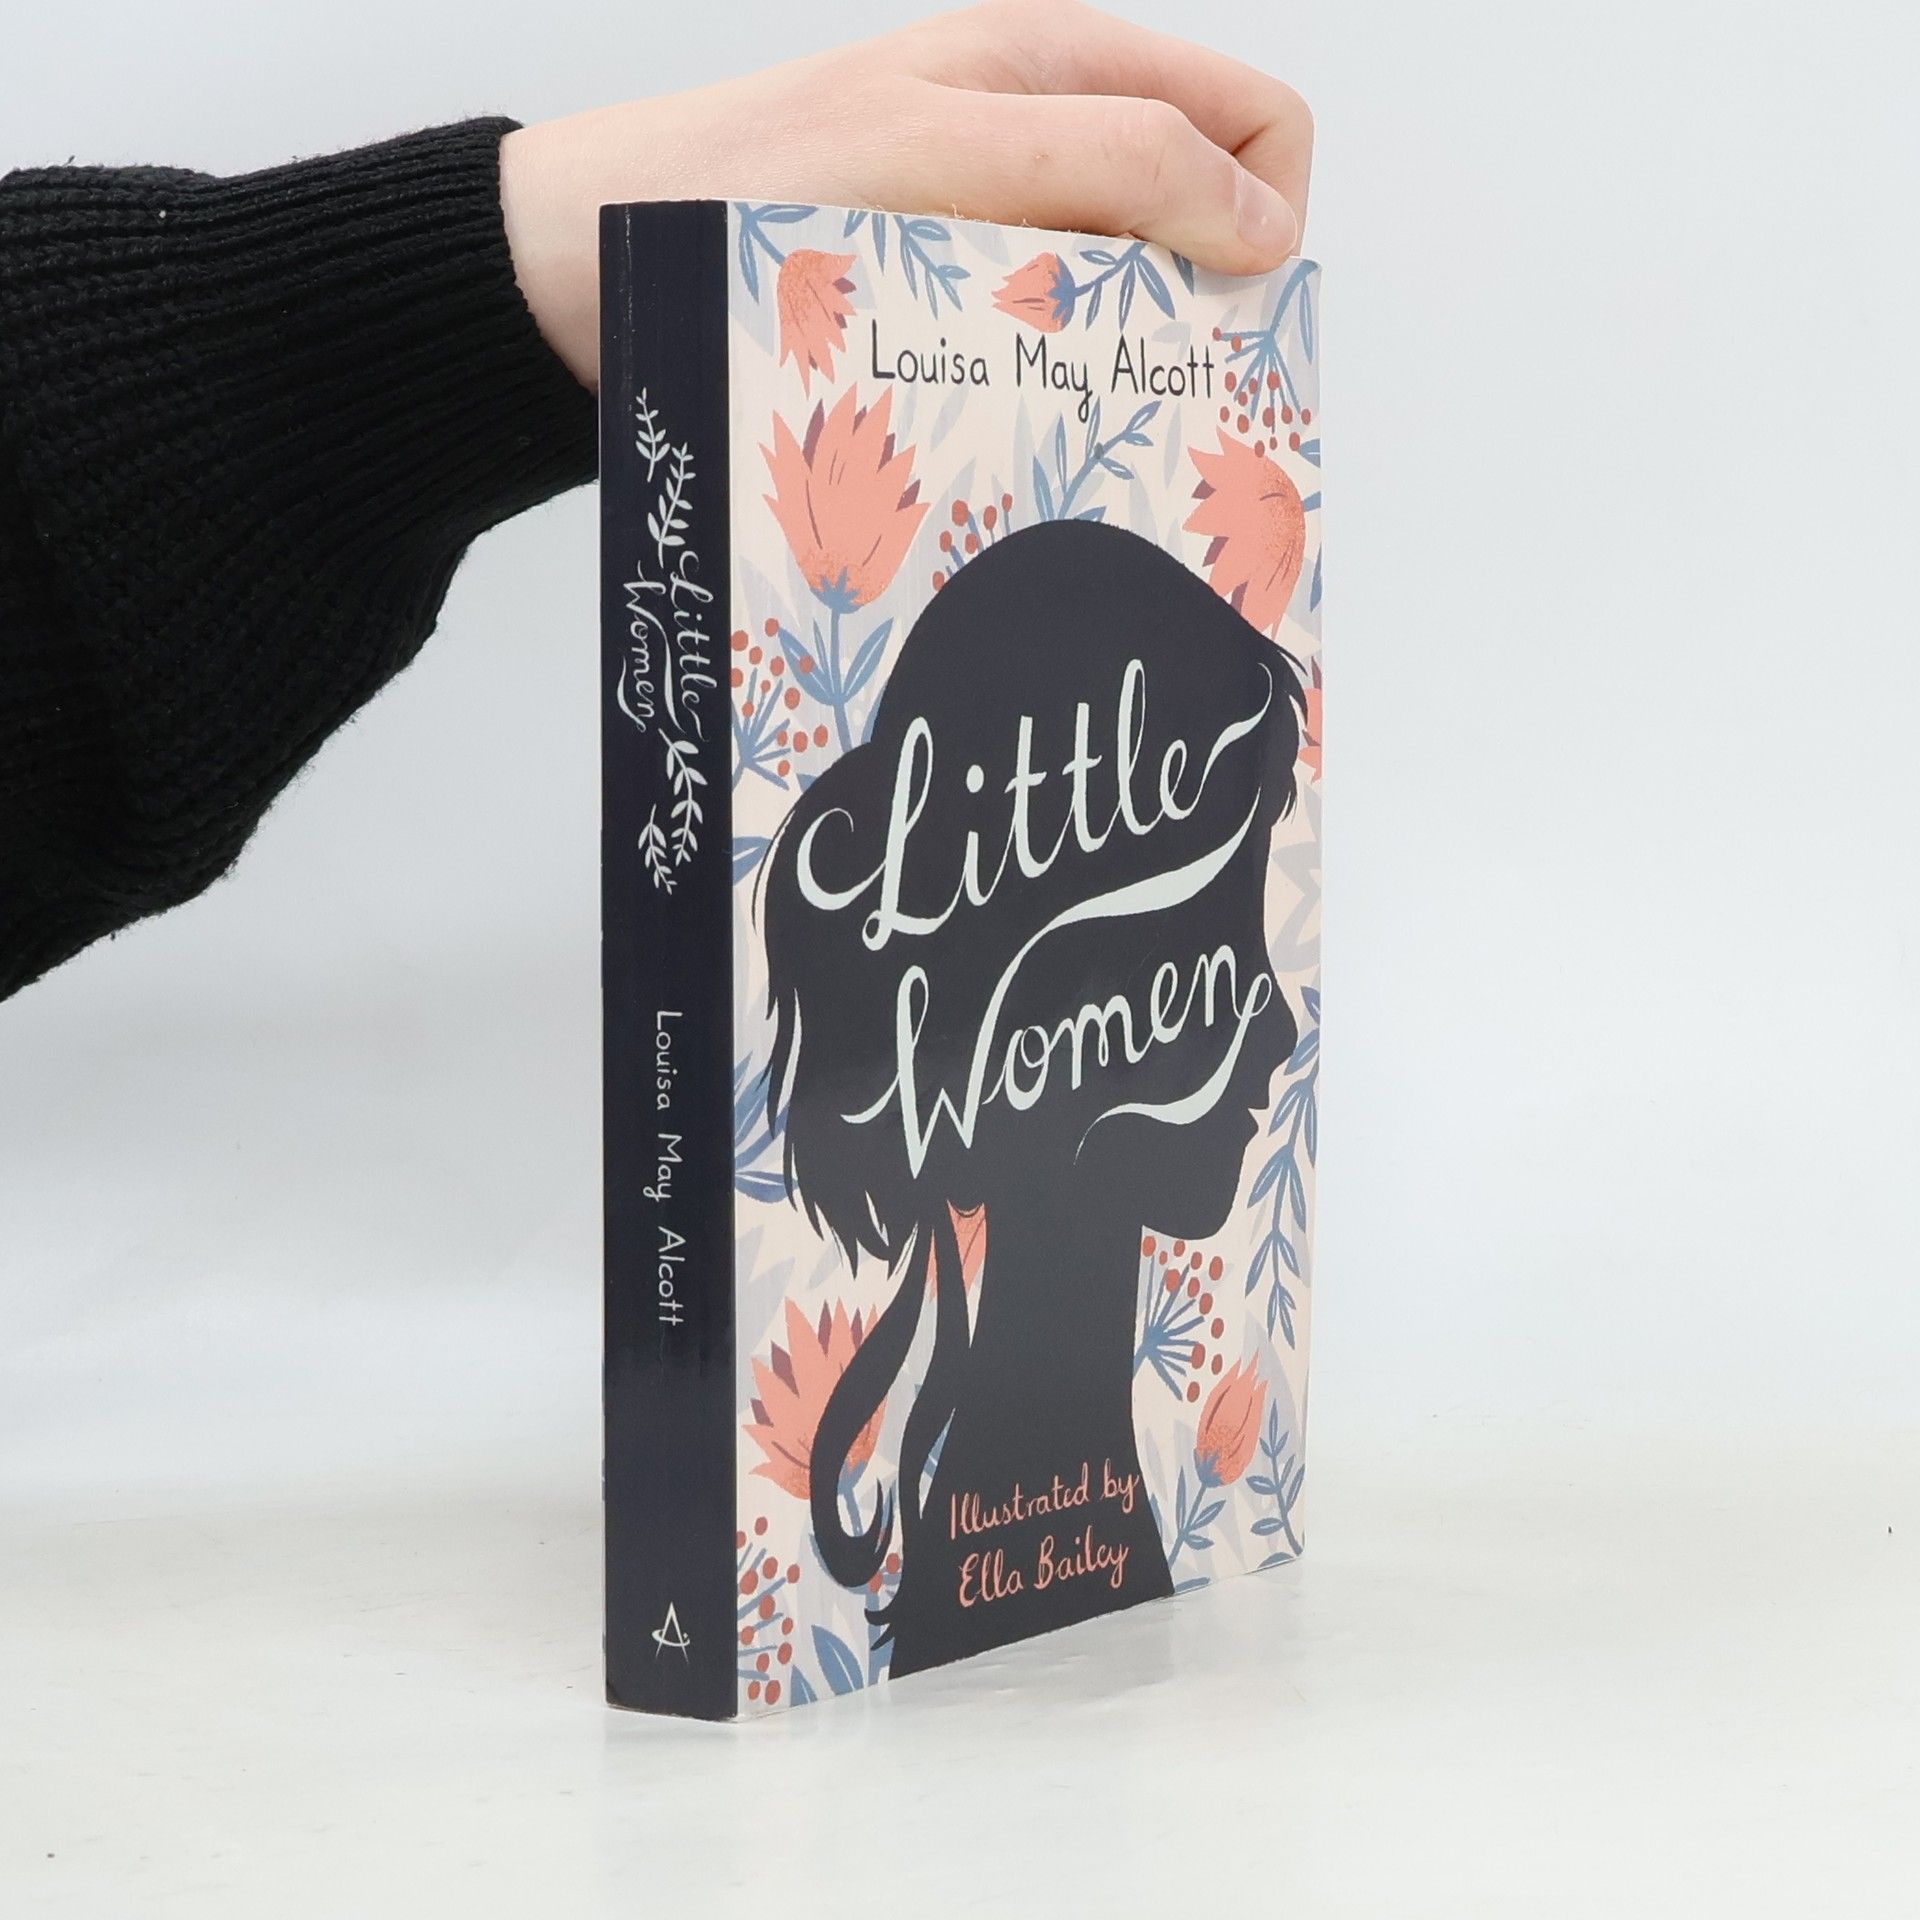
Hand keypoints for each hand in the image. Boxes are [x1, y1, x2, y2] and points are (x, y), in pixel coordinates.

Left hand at [499, 0, 1313, 386]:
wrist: (588, 263)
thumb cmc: (746, 182)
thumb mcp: (942, 142)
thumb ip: (1112, 157)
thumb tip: (1264, 225)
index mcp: (1064, 71)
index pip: (1255, 129)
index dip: (1265, 217)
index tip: (1214, 312)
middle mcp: (1044, 153)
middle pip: (1201, 230)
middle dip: (1196, 308)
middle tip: (1126, 384)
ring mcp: (995, 240)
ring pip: (1127, 313)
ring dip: (1117, 371)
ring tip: (1048, 412)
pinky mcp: (946, 321)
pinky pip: (1046, 365)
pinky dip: (1046, 401)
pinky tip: (998, 428)